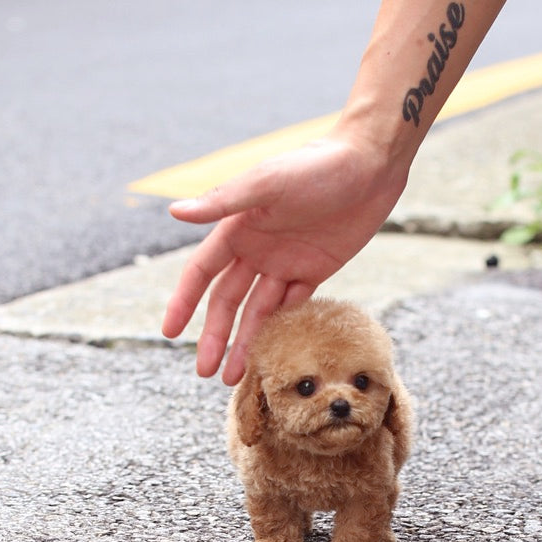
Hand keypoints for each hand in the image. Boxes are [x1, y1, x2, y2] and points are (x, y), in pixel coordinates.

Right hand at [161, 131, 406, 383]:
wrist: (371, 163)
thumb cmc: (317, 164)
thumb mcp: (269, 182)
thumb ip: (224, 201)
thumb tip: (175, 212)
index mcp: (238, 227)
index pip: (201, 273)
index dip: (183, 302)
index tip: (169, 333)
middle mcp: (256, 247)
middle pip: (227, 301)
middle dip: (214, 336)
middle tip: (204, 372)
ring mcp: (285, 261)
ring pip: (258, 311)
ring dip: (244, 342)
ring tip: (232, 378)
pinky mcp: (316, 269)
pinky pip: (292, 305)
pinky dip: (280, 329)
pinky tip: (272, 355)